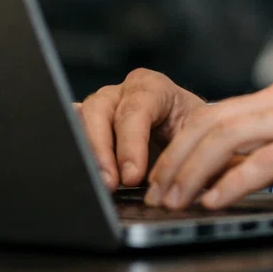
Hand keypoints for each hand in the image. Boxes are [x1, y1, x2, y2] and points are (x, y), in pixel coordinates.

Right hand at [76, 69, 206, 189]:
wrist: (190, 136)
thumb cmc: (196, 135)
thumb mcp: (199, 138)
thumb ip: (189, 151)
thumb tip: (178, 177)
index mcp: (152, 87)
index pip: (135, 108)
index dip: (131, 143)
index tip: (132, 176)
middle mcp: (123, 92)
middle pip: (100, 110)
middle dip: (102, 150)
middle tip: (110, 184)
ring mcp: (103, 106)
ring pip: (81, 120)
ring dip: (88, 154)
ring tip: (99, 184)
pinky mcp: (90, 124)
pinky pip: (73, 131)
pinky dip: (76, 151)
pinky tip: (79, 170)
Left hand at [145, 82, 272, 209]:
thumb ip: (270, 153)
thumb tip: (226, 177)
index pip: (214, 115)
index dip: (181, 145)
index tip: (161, 176)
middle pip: (211, 123)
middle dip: (176, 159)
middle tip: (157, 192)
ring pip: (228, 137)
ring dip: (193, 171)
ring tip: (175, 199)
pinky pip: (264, 161)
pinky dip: (233, 181)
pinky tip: (215, 200)